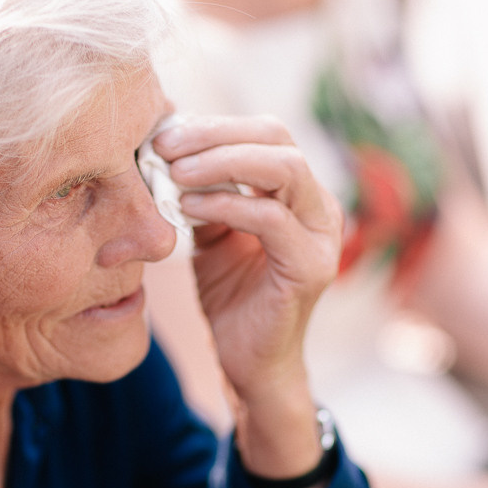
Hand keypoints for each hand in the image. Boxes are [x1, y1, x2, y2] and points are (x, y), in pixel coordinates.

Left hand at [151, 115, 342, 487]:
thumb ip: (203, 192)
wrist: (248, 362)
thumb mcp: (211, 233)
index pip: (266, 133)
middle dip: (216, 135)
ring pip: (284, 169)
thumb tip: (168, 146)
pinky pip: (272, 219)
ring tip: (174, 171)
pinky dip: (227, 205)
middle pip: (279, 140)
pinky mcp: (312, 267)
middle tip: (165, 145)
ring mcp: (323, 236)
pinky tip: (188, 206)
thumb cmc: (231, 296)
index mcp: (300, 192)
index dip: (215, 125)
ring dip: (222, 162)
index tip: (164, 133)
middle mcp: (321, 207)